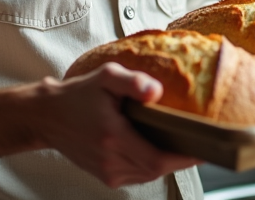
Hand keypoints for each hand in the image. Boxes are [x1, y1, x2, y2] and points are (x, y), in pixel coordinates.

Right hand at [32, 63, 201, 188]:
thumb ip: (132, 82)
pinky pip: (138, 175)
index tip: (207, 148)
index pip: (158, 159)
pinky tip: (160, 149)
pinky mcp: (105, 176)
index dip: (185, 157)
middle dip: (182, 158)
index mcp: (113, 138)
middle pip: (157, 169)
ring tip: (185, 144)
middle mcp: (110, 161)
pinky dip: (152, 164)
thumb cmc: (78, 94)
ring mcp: (107, 172)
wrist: (47, 116)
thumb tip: (156, 91)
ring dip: (167, 161)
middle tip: (204, 142)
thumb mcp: (105, 77)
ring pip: (149, 175)